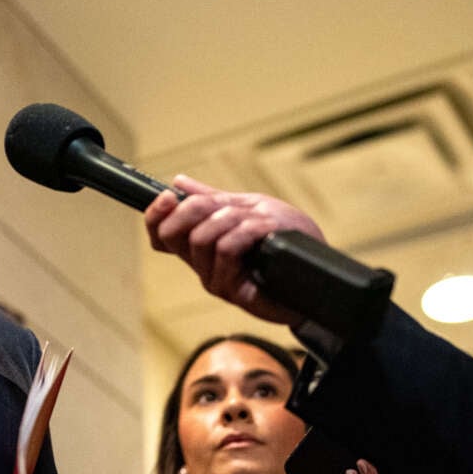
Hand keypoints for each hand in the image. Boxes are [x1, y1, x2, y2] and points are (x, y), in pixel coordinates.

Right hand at [143, 174, 325, 324]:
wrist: (317, 273)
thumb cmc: (286, 241)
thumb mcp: (249, 208)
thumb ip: (214, 199)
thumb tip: (180, 181)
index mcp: (199, 245)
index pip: (159, 233)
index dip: (155, 214)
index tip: (169, 196)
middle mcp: (200, 264)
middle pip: (172, 233)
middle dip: (194, 209)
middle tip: (222, 205)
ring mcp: (214, 279)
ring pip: (202, 238)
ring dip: (231, 220)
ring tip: (258, 222)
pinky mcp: (232, 291)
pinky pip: (225, 251)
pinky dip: (245, 233)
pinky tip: (264, 233)